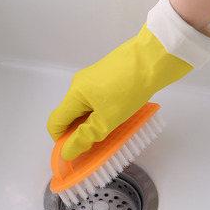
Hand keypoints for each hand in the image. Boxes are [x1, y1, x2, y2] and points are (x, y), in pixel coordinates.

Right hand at [47, 0, 209, 160]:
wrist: (154, 57)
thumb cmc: (129, 87)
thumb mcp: (107, 119)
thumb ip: (85, 137)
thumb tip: (66, 151)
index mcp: (74, 94)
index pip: (55, 122)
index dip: (61, 141)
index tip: (78, 153)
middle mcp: (80, 85)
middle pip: (71, 115)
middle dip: (80, 133)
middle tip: (99, 146)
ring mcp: (94, 79)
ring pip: (86, 108)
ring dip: (94, 123)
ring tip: (113, 133)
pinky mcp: (108, 77)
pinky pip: (98, 100)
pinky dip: (104, 112)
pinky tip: (121, 117)